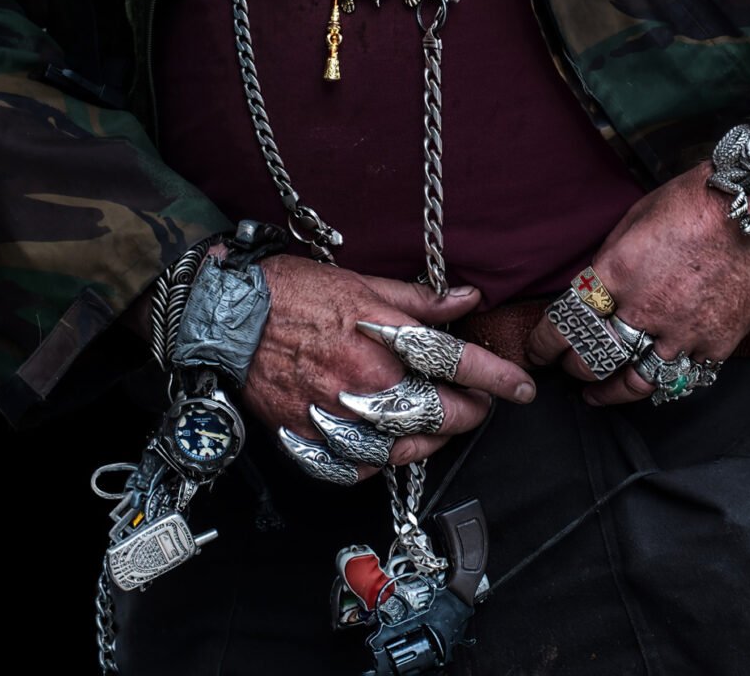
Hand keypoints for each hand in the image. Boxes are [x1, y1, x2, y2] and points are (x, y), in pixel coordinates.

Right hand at [243, 255, 535, 478]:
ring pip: (405, 449)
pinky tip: (390, 440)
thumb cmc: (295, 292)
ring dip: (433, 438)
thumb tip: (467, 299)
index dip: (498, 377)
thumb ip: (420, 299)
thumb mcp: (363, 282)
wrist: (228, 317)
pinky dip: (383, 458)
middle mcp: (364, 384)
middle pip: (440, 415)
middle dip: (471, 413)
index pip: (457, 363)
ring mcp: (337, 417)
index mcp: (382, 339)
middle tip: (478, 404)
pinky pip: (360, 467)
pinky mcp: (310, 440)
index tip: (521, 388)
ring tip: (439, 422)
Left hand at [528, 159, 749, 405]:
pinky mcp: (717, 345)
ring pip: (634, 382)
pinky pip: (681, 378)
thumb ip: (610, 259)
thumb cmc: (697, 200)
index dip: (545, 344)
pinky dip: (662, 382)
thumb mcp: (636, 218)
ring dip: (609, 392)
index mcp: (617, 273)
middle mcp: (645, 309)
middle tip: (567, 367)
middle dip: (572, 367)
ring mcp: (682, 333)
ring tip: (597, 394)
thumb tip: (594, 287)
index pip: (565, 324)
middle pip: (592, 359)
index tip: (539, 350)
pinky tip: (649, 381)